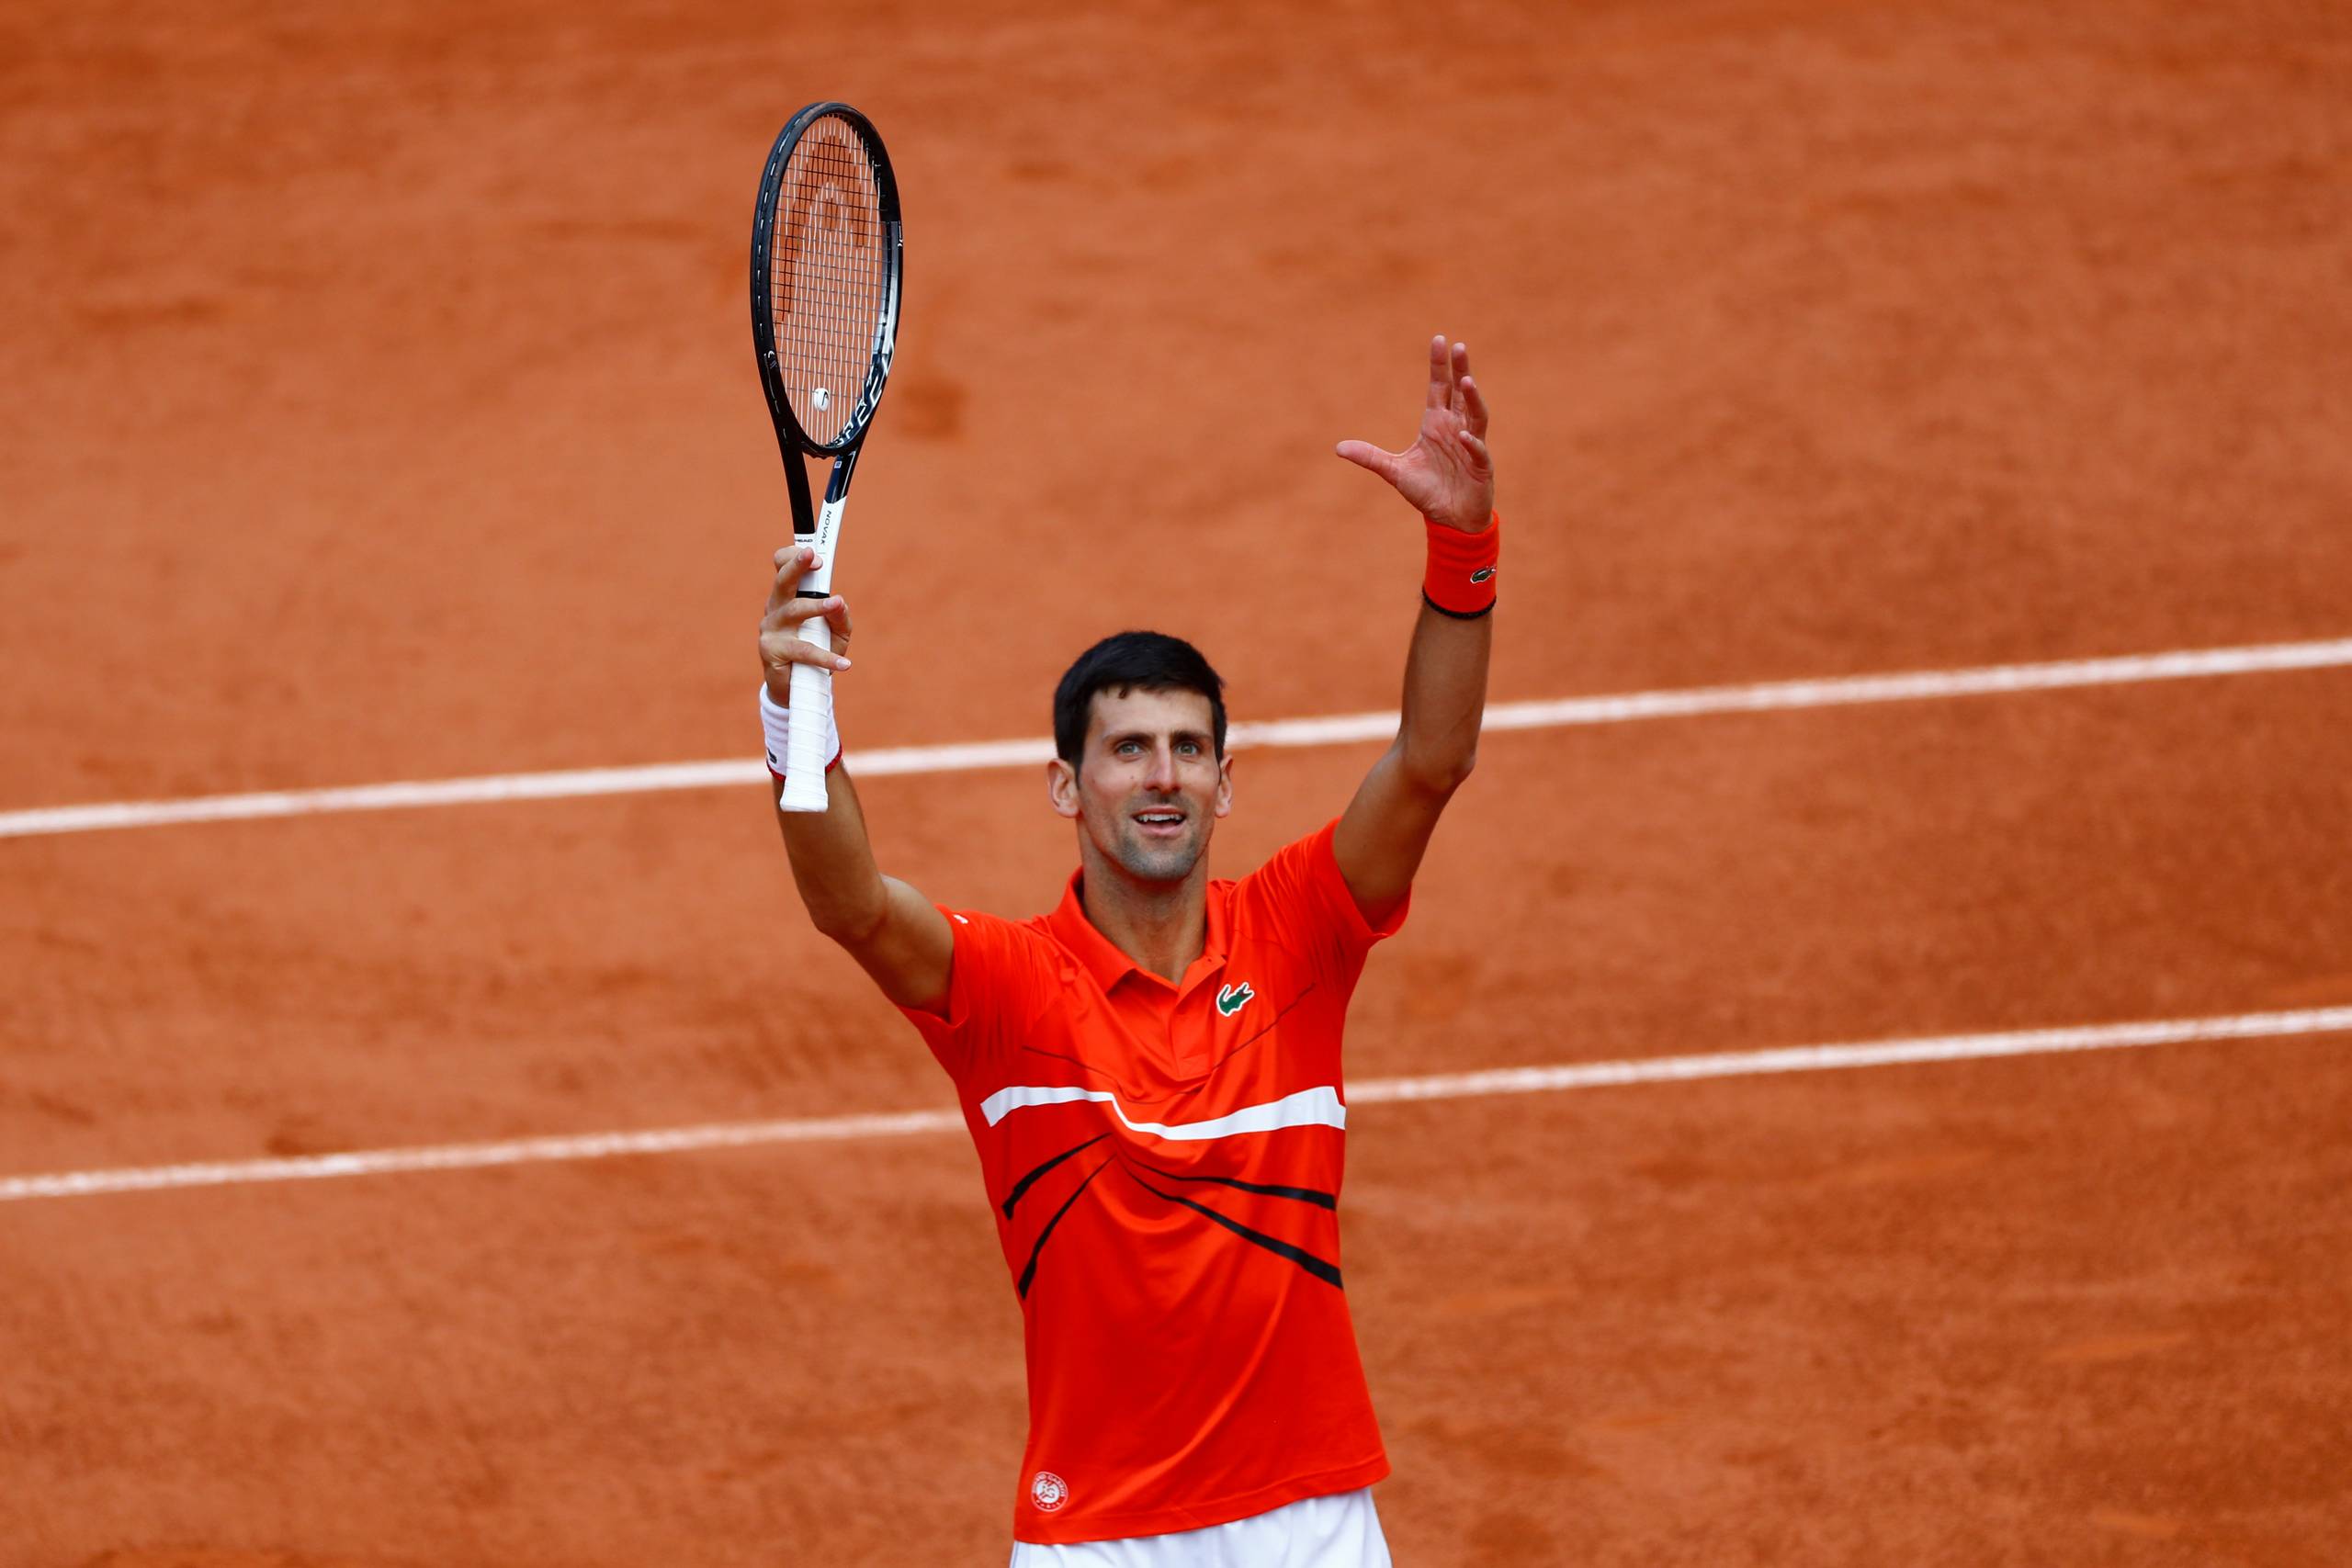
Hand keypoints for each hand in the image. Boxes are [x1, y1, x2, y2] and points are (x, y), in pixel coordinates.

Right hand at [759, 544, 852, 703]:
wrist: (797, 688)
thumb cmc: (817, 650)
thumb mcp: (836, 631)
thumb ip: (840, 615)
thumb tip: (840, 602)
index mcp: (788, 597)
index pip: (782, 568)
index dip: (794, 557)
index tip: (813, 552)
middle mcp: (776, 608)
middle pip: (782, 582)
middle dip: (796, 566)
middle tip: (813, 556)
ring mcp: (771, 629)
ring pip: (794, 611)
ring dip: (816, 606)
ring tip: (836, 604)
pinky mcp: (772, 651)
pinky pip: (803, 651)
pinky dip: (825, 657)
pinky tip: (843, 663)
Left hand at [1334, 335, 1494, 531]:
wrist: (1449, 519)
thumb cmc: (1426, 491)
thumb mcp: (1394, 471)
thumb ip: (1370, 457)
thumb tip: (1338, 448)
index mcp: (1436, 424)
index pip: (1439, 387)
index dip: (1439, 365)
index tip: (1439, 340)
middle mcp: (1455, 428)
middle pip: (1460, 393)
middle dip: (1460, 370)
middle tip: (1458, 346)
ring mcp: (1471, 445)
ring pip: (1476, 415)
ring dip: (1472, 399)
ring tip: (1466, 381)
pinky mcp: (1481, 466)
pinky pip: (1478, 450)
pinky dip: (1471, 443)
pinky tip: (1464, 436)